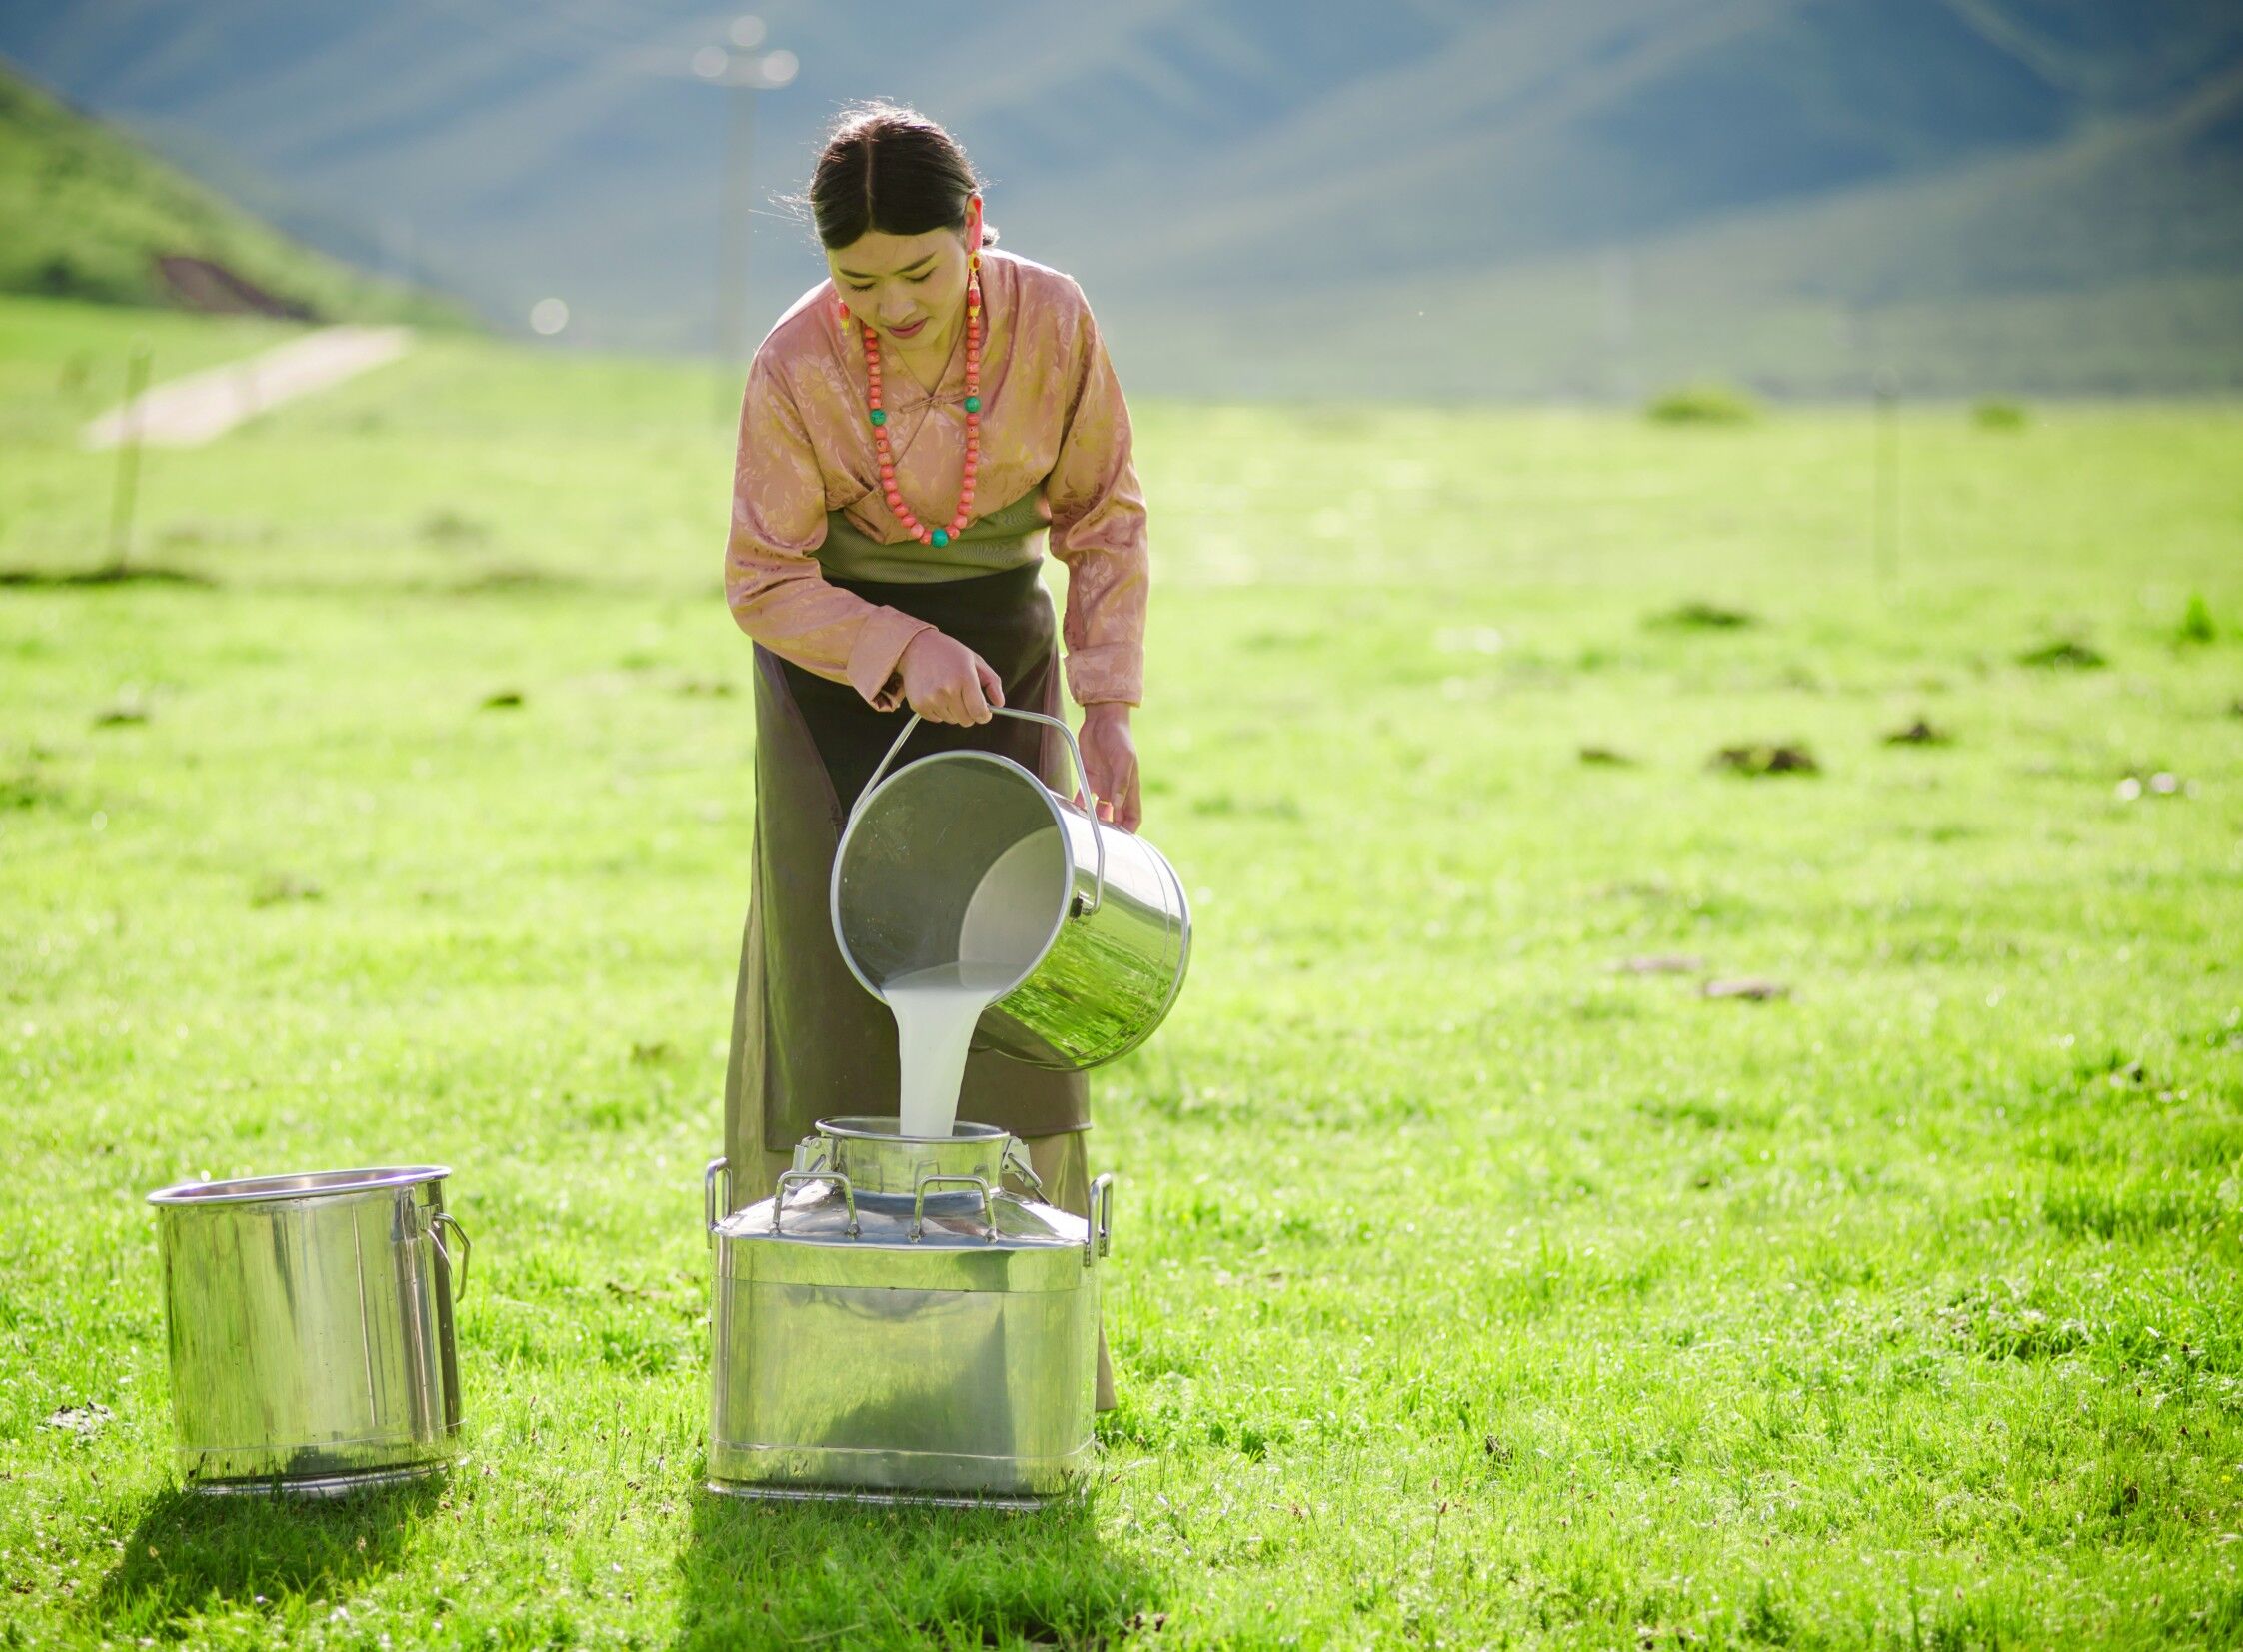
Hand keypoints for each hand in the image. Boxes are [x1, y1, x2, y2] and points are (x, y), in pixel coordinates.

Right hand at [898, 629, 1003, 724]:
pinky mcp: (918, 704)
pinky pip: (936, 719)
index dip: (984, 715)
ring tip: (947, 690)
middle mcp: (947, 689)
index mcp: (964, 677)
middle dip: (969, 712)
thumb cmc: (948, 653)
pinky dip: (938, 711)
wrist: (915, 646)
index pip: (979, 711)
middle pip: (966, 720)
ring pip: (951, 720)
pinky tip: (935, 693)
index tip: (984, 713)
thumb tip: (999, 703)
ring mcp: (931, 698)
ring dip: (953, 710)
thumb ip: (992, 682)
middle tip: (964, 698)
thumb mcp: (974, 660)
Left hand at [1077, 703, 1141, 832]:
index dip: (1129, 829)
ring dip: (1094, 820)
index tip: (1122, 841)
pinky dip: (1078, 806)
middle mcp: (1117, 788)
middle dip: (1110, 830)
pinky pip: (1083, 797)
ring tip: (1084, 829)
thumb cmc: (1120, 736)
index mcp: (1130, 786)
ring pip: (1099, 810)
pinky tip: (1071, 813)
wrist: (1103, 718)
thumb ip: (1121, 781)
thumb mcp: (1124, 758)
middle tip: (1099, 840)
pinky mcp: (1088, 777)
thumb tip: (1117, 804)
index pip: (1134, 815)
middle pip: (1116, 817)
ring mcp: (1103, 783)